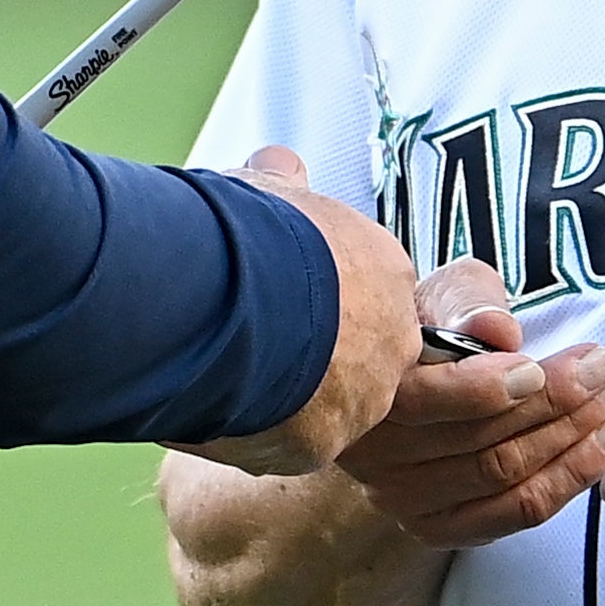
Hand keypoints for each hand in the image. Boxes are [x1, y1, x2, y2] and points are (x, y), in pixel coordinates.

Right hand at [176, 148, 421, 476]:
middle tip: (254, 341)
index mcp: (384, 274)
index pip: (366, 301)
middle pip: (356, 359)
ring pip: (324, 408)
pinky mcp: (320, 443)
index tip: (282, 299)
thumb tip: (280, 161)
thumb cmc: (251, 231)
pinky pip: (285, 443)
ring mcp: (360, 398)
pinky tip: (215, 402)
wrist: (231, 292)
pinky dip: (251, 429)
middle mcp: (389, 341)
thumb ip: (283, 185)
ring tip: (226, 371)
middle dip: (311, 355)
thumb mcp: (269, 191)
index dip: (321, 302)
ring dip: (282, 397)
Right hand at [331, 264, 604, 548]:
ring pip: (505, 479)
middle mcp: (374, 456)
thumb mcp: (444, 291)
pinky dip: (569, 479)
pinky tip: (603, 445)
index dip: (491, 387)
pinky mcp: (440, 527)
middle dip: (559, 405)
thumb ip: (469, 302)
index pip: (427, 399)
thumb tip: (498, 330)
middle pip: (481, 444)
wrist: (412, 371)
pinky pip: (516, 512)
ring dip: (575, 441)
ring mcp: (404, 500)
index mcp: (367, 389)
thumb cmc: (431, 323)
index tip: (545, 364)